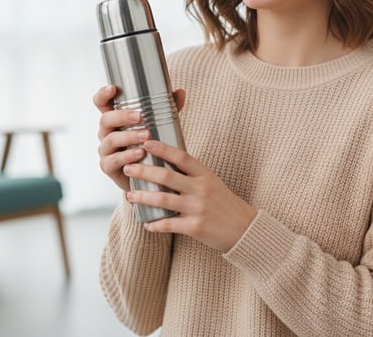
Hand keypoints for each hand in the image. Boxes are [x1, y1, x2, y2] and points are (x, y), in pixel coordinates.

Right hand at [94, 85, 185, 191]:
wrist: (145, 176)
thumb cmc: (148, 145)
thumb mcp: (158, 125)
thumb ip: (167, 108)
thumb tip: (179, 92)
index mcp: (115, 120)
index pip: (102, 104)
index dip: (103, 95)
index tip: (113, 88)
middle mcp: (106, 133)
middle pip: (105, 119)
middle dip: (122, 116)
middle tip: (140, 116)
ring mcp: (106, 150)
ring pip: (111, 140)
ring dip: (128, 137)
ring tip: (146, 136)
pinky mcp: (108, 166)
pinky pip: (114, 160)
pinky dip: (127, 156)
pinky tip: (140, 154)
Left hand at [123, 139, 256, 252]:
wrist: (244, 229)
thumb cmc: (225, 204)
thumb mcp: (213, 182)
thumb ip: (193, 174)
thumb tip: (168, 162)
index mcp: (205, 175)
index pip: (181, 157)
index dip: (162, 149)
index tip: (146, 142)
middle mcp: (201, 189)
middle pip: (166, 177)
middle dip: (143, 172)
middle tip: (128, 168)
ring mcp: (198, 208)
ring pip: (163, 200)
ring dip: (142, 198)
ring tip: (129, 196)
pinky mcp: (195, 227)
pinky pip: (168, 224)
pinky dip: (155, 224)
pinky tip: (146, 224)